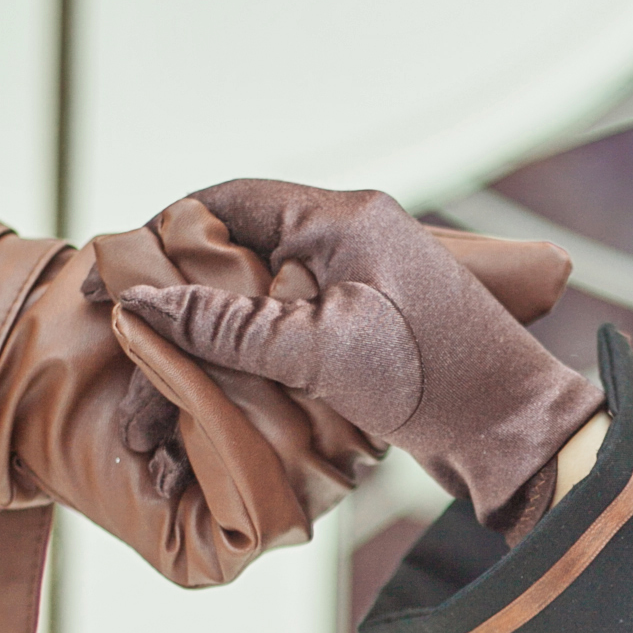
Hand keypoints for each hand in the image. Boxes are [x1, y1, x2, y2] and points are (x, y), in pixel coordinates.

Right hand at [113, 181, 603, 534]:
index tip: (117, 278)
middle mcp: (353, 236)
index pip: (231, 199)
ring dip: (220, 327)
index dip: (167, 232)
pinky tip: (226, 383)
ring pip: (264, 290)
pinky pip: (293, 323)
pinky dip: (256, 349)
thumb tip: (145, 303)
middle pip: (243, 245)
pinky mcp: (369, 326)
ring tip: (169, 369)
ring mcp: (363, 281)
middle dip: (187, 289)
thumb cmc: (437, 383)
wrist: (516, 434)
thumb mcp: (322, 352)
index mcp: (345, 217)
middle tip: (133, 334)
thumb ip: (231, 326)